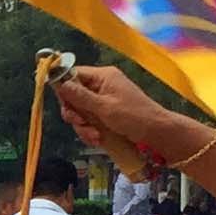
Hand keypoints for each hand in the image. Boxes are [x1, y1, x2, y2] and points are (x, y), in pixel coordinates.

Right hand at [54, 65, 210, 164]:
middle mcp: (101, 86)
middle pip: (73, 96)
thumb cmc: (133, 116)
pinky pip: (89, 121)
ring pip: (80, 112)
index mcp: (103, 76)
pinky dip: (91, 131)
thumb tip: (59, 83)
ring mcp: (103, 101)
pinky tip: (99, 139)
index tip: (63, 103)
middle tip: (79, 123)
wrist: (156, 133)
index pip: (73, 74)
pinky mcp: (106, 115)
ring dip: (83, 127)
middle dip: (75, 113)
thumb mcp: (104, 107)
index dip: (64, 88)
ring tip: (95, 136)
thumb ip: (80, 96)